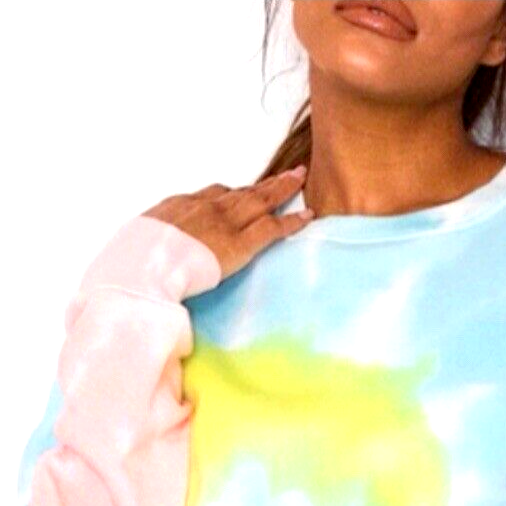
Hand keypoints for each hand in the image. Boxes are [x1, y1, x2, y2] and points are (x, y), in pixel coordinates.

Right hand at [142, 167, 315, 280]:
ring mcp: (224, 223)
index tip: (241, 193)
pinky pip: (272, 227)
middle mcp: (204, 207)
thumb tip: (141, 251)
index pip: (210, 196)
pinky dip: (292, 221)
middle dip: (262, 183)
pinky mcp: (239, 244)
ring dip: (281, 188)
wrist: (140, 266)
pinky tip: (309, 216)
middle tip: (283, 174)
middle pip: (240, 192)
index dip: (230, 195)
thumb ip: (147, 242)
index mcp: (177, 206)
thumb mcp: (134, 242)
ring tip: (298, 178)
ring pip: (260, 200)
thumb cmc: (130, 261)